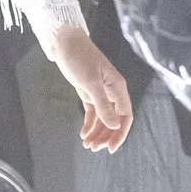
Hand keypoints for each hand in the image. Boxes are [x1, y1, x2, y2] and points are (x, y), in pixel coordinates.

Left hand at [52, 28, 132, 151]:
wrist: (65, 43)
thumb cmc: (80, 58)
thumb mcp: (91, 83)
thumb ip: (103, 106)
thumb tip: (115, 125)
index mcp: (118, 88)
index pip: (125, 116)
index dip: (120, 133)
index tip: (111, 148)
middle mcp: (112, 92)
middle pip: (114, 121)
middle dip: (106, 136)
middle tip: (94, 148)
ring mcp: (100, 93)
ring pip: (103, 119)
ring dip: (97, 132)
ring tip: (87, 145)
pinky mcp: (89, 92)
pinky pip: (93, 113)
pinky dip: (89, 124)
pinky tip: (84, 134)